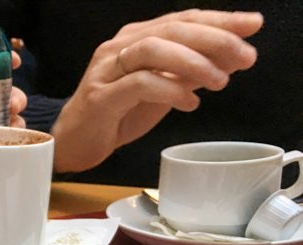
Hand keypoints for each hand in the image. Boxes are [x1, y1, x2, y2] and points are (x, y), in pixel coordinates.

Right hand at [51, 10, 262, 172]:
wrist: (73, 143)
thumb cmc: (114, 115)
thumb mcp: (161, 92)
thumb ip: (190, 74)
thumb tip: (229, 62)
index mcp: (136, 40)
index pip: (182, 20)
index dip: (220, 20)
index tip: (252, 25)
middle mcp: (119, 48)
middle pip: (171, 30)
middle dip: (214, 40)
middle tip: (244, 55)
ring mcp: (107, 70)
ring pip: (153, 50)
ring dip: (193, 62)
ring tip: (220, 80)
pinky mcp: (100, 97)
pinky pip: (138, 84)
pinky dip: (169, 90)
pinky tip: (189, 101)